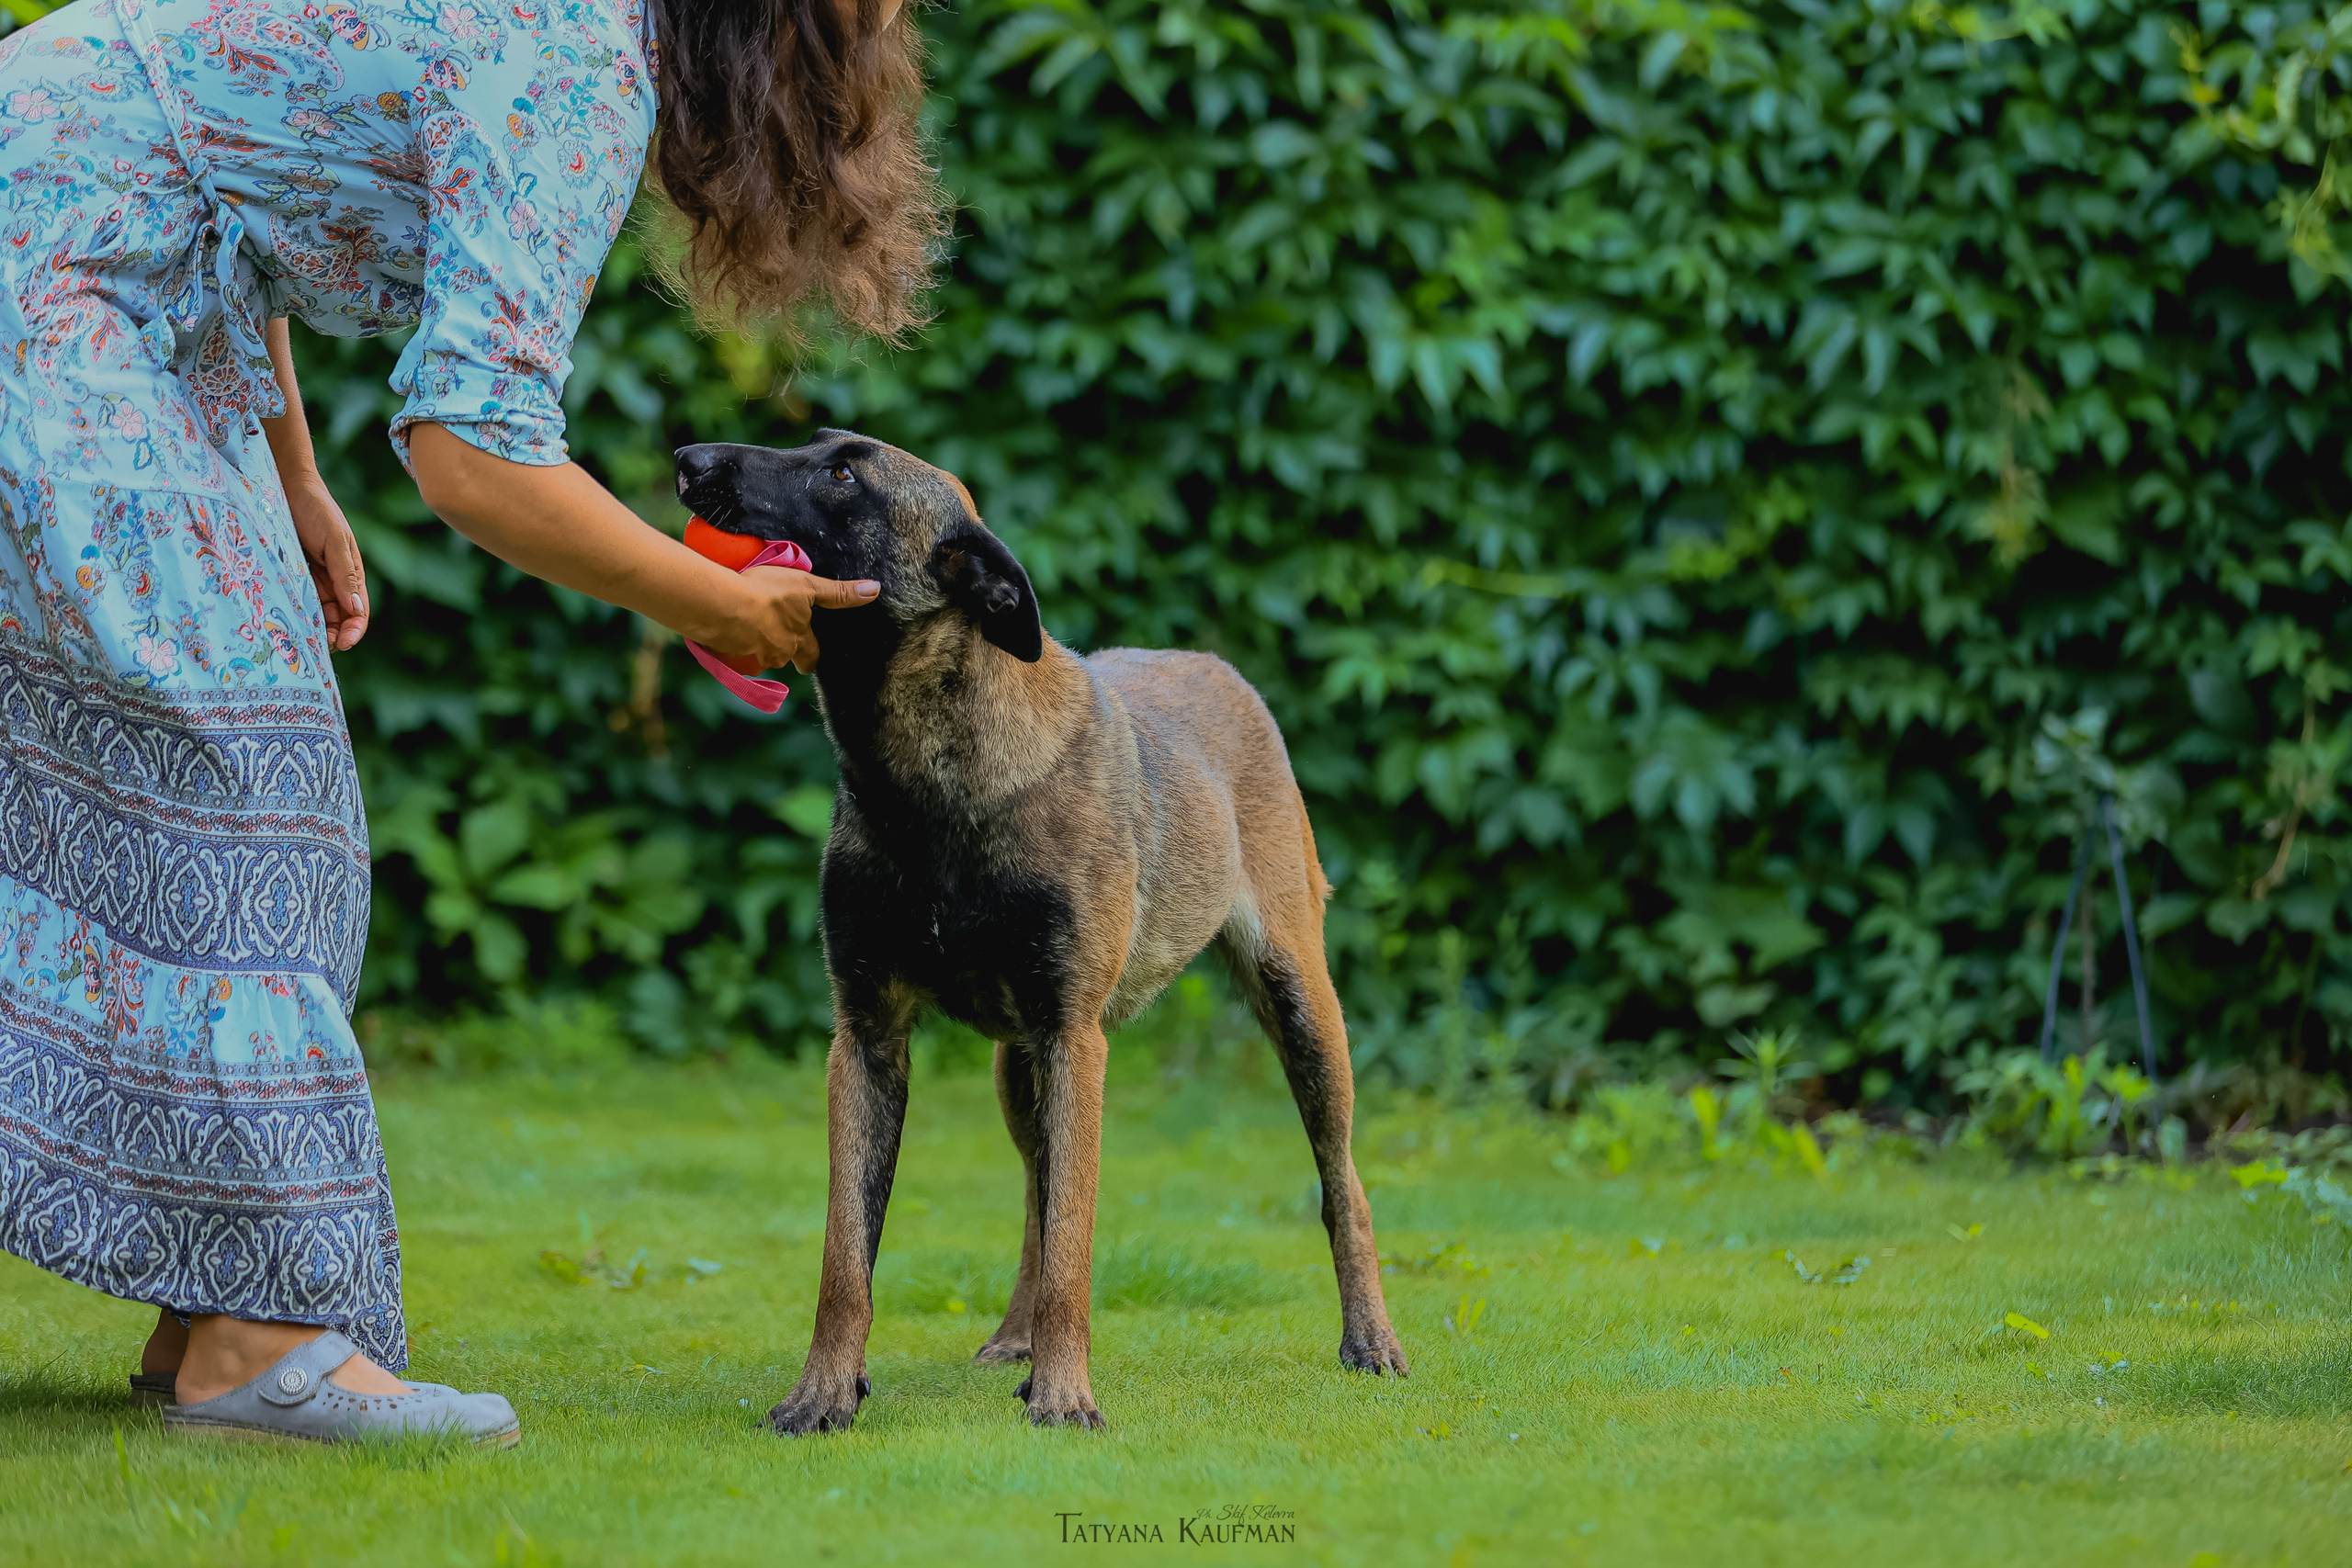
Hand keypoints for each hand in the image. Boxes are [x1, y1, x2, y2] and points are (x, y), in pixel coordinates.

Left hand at [285, 470, 369, 650]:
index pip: (359, 611)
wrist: (286, 485)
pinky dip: (296, 614)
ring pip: (317, 614)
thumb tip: (357, 609)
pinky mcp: (292, 575)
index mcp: (352, 573)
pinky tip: (288, 622)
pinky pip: (297, 601)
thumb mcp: (335, 540)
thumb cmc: (316, 509)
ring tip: (302, 639)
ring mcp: (312, 579)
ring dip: (314, 629)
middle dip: (333, 635)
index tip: (343, 643)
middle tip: (317, 647)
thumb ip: (346, 573)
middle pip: (338, 618)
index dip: (354, 630)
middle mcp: (334, 580)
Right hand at [710, 566, 880, 674]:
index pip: (811, 657)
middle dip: (784, 654)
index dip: (811, 657)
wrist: (721, 604)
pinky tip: (727, 628)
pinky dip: (733, 642)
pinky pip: (734, 652)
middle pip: (785, 659)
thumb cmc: (766, 592)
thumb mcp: (807, 586)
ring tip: (750, 625)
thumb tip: (875, 590)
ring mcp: (751, 657)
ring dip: (756, 645)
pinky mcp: (726, 653)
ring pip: (759, 656)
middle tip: (779, 643)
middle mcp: (777, 655)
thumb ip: (838, 593)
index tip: (811, 659)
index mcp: (798, 641)